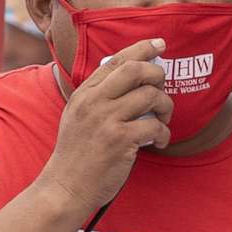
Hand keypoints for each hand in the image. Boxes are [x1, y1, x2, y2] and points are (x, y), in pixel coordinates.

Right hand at [41, 36, 170, 213]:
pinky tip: (158, 142)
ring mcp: (106, 120)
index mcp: (84, 94)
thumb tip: (134, 78)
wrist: (65, 187)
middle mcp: (94, 102)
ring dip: (165, 107)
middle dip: (157, 74)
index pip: (115, 60)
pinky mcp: (120, 140)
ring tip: (162, 120)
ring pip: (150, 96)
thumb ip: (99, 96)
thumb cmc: (77, 155)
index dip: (141, 48)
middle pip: (135, 70)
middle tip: (162, 88)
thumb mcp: (78, 116)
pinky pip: (154, 125)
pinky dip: (163, 133)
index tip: (159, 44)